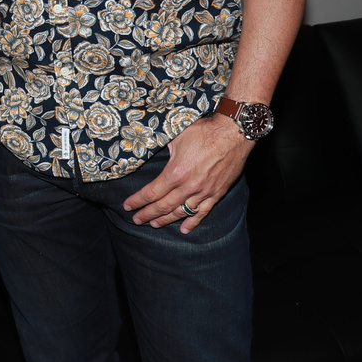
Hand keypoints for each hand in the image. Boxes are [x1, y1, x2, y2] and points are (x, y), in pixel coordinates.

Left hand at [122, 114, 252, 232]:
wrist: (233, 134)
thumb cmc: (204, 131)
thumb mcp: (176, 136)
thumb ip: (162, 147)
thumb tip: (148, 147)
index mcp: (176, 172)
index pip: (151, 192)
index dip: (137, 201)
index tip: (127, 206)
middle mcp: (188, 186)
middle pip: (163, 206)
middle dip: (147, 214)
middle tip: (136, 219)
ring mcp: (204, 192)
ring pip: (181, 211)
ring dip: (166, 220)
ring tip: (154, 224)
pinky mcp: (217, 193)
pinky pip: (203, 212)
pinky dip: (193, 222)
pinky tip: (185, 229)